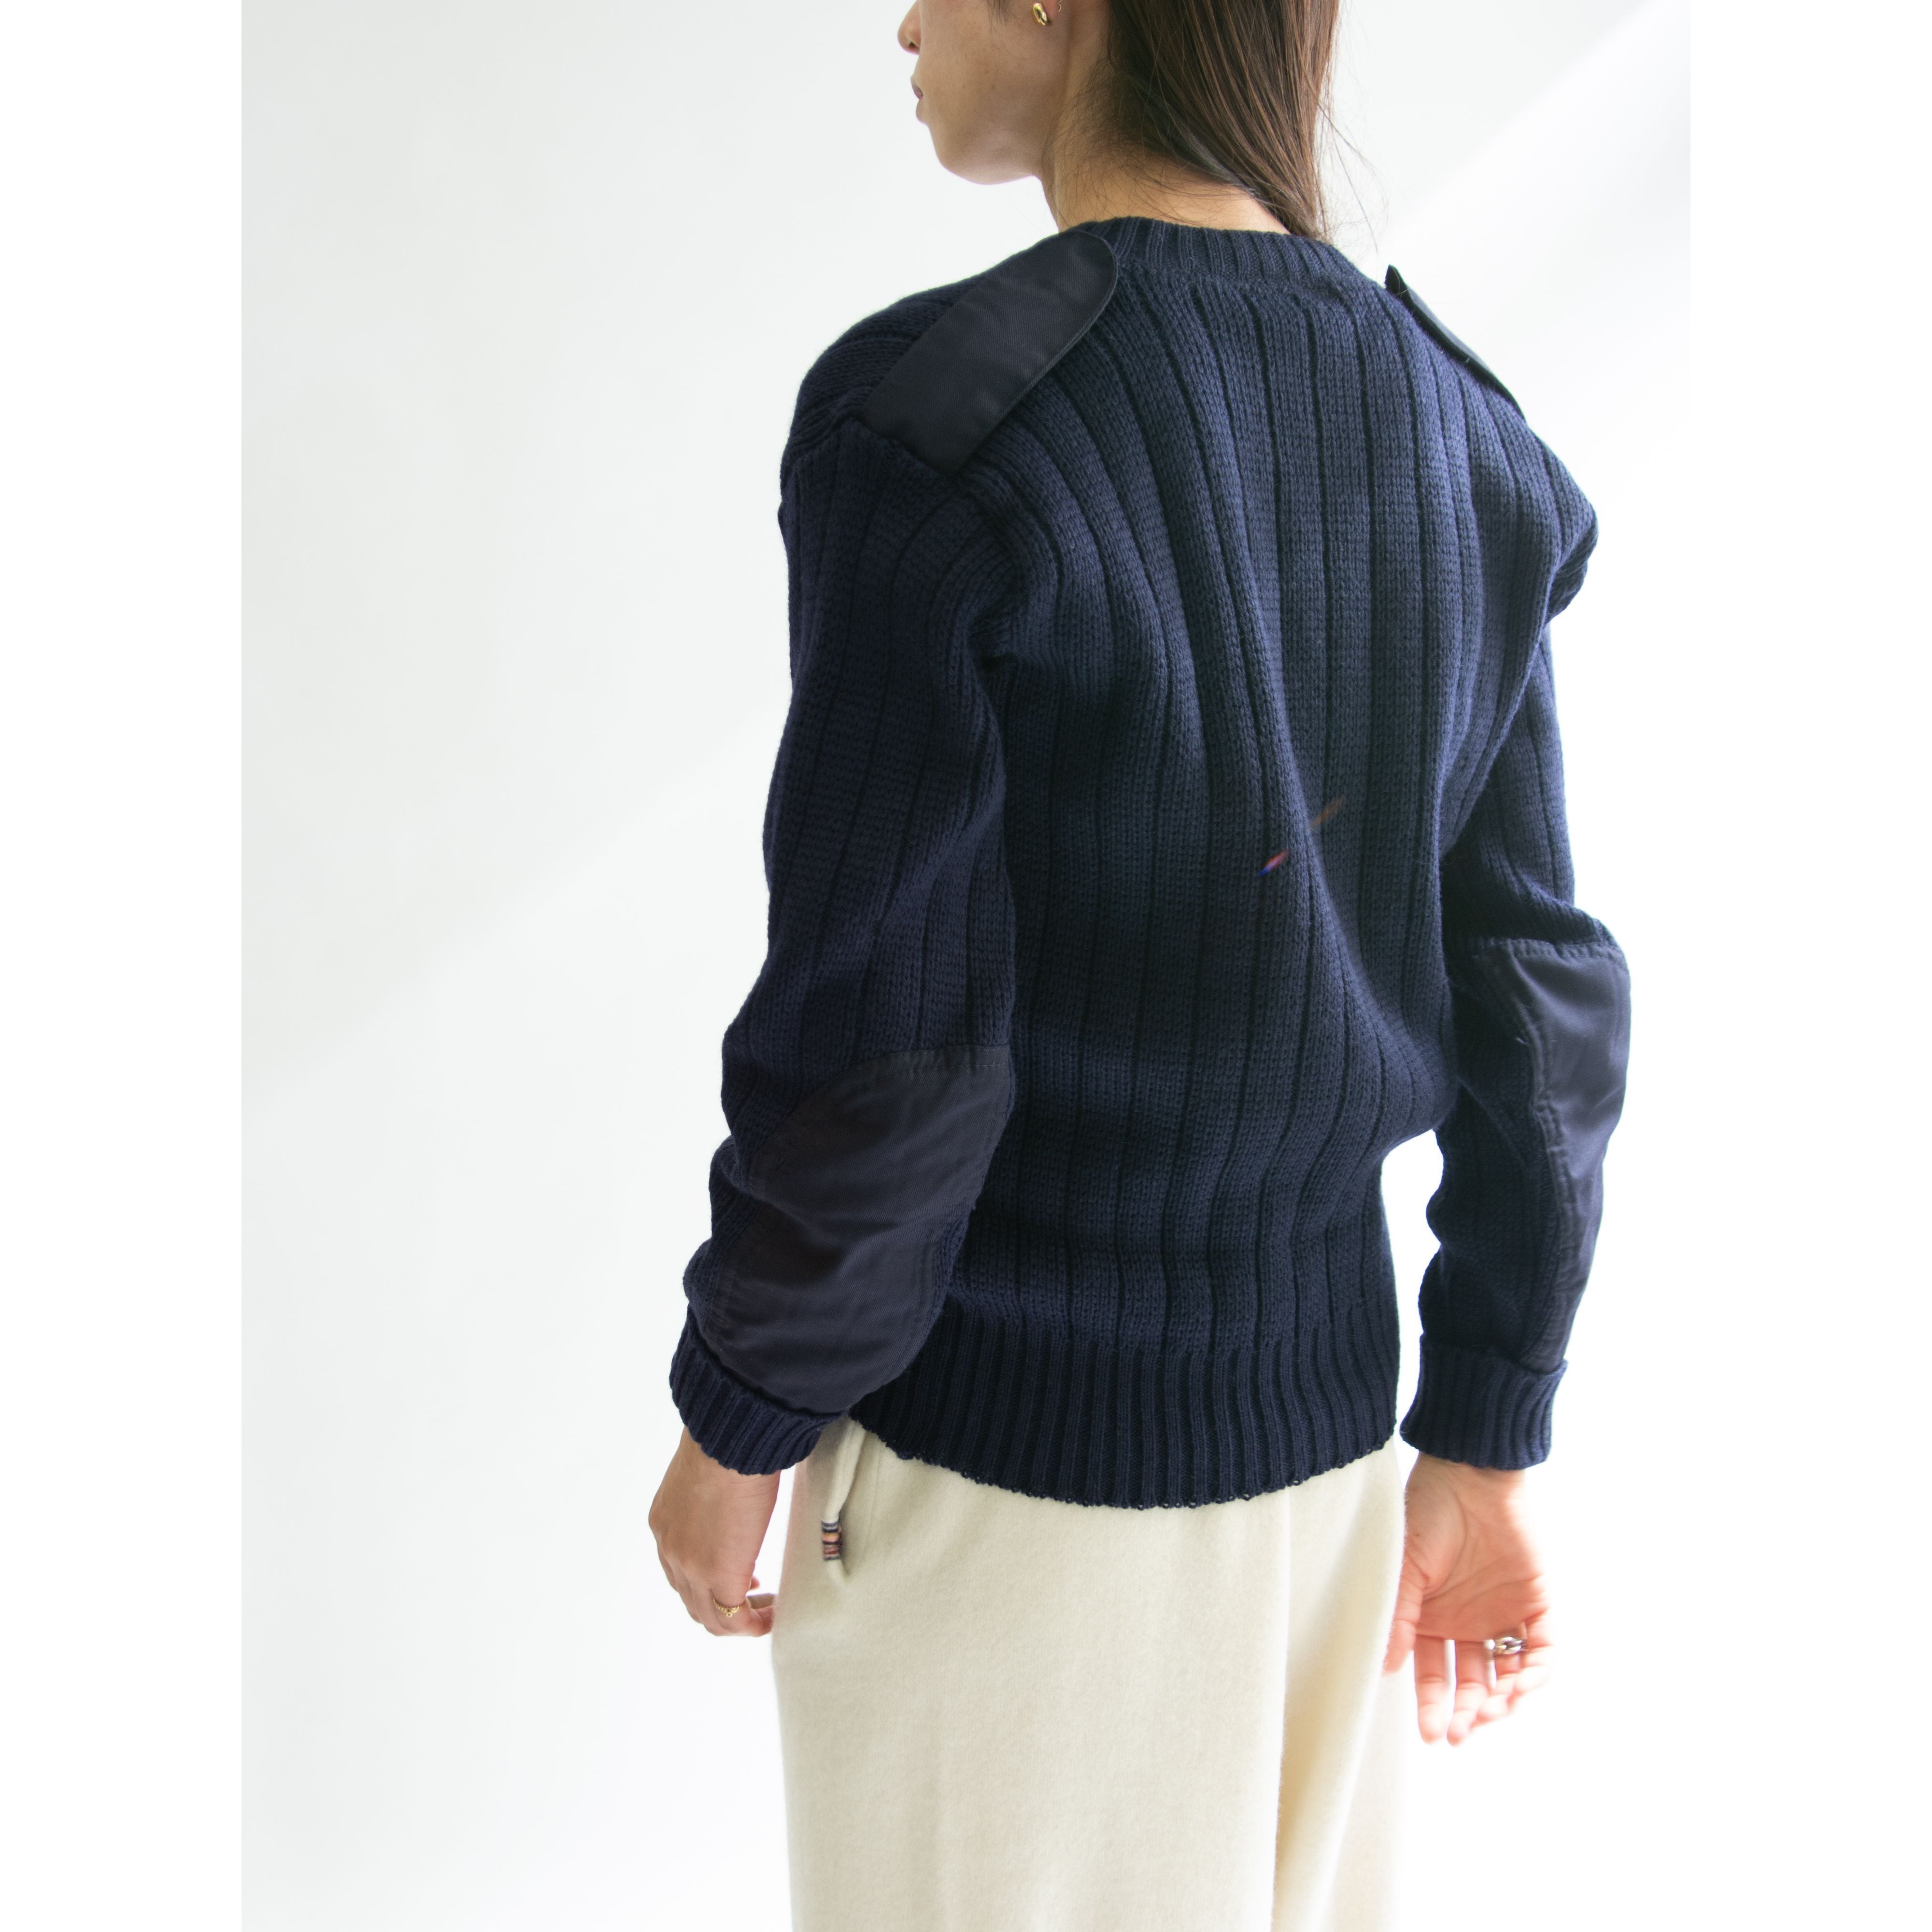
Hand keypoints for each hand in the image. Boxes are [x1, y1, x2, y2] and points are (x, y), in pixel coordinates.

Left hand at [648, 1426, 780, 1636]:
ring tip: (767, 1610)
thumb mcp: (707, 1473)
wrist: (729, 1443)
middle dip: (724, 1605)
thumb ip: (713, 1494)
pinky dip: (753, 1625)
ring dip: (738, 1620)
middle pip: (692, 1599)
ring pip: (710, 1616)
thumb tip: (737, 1492)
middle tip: (756, 1597)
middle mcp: (670, 1550)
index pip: (680, 1569)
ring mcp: (691, 1567)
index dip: (709, 1581)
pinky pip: (733, 1620)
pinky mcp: (719, 1576)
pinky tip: (773, 1616)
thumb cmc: (727, 1443)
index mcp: (665, 1524)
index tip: (743, 1577)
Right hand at [1382, 1452, 1554, 1744]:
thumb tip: (1386, 1669)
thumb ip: (1398, 1616)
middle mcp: (1467, 1622)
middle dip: (1467, 1712)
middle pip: (1472, 1682)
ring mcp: (1504, 1614)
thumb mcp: (1403, 1567)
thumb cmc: (1426, 1513)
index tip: (1432, 1733)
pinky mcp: (1538, 1603)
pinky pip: (1543, 1649)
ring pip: (1508, 1673)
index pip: (1433, 1674)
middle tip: (1460, 1733)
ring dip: (1501, 1700)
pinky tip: (1520, 1687)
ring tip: (1491, 1713)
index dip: (1433, 1705)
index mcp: (1431, 1618)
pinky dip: (1536, 1673)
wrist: (1470, 1473)